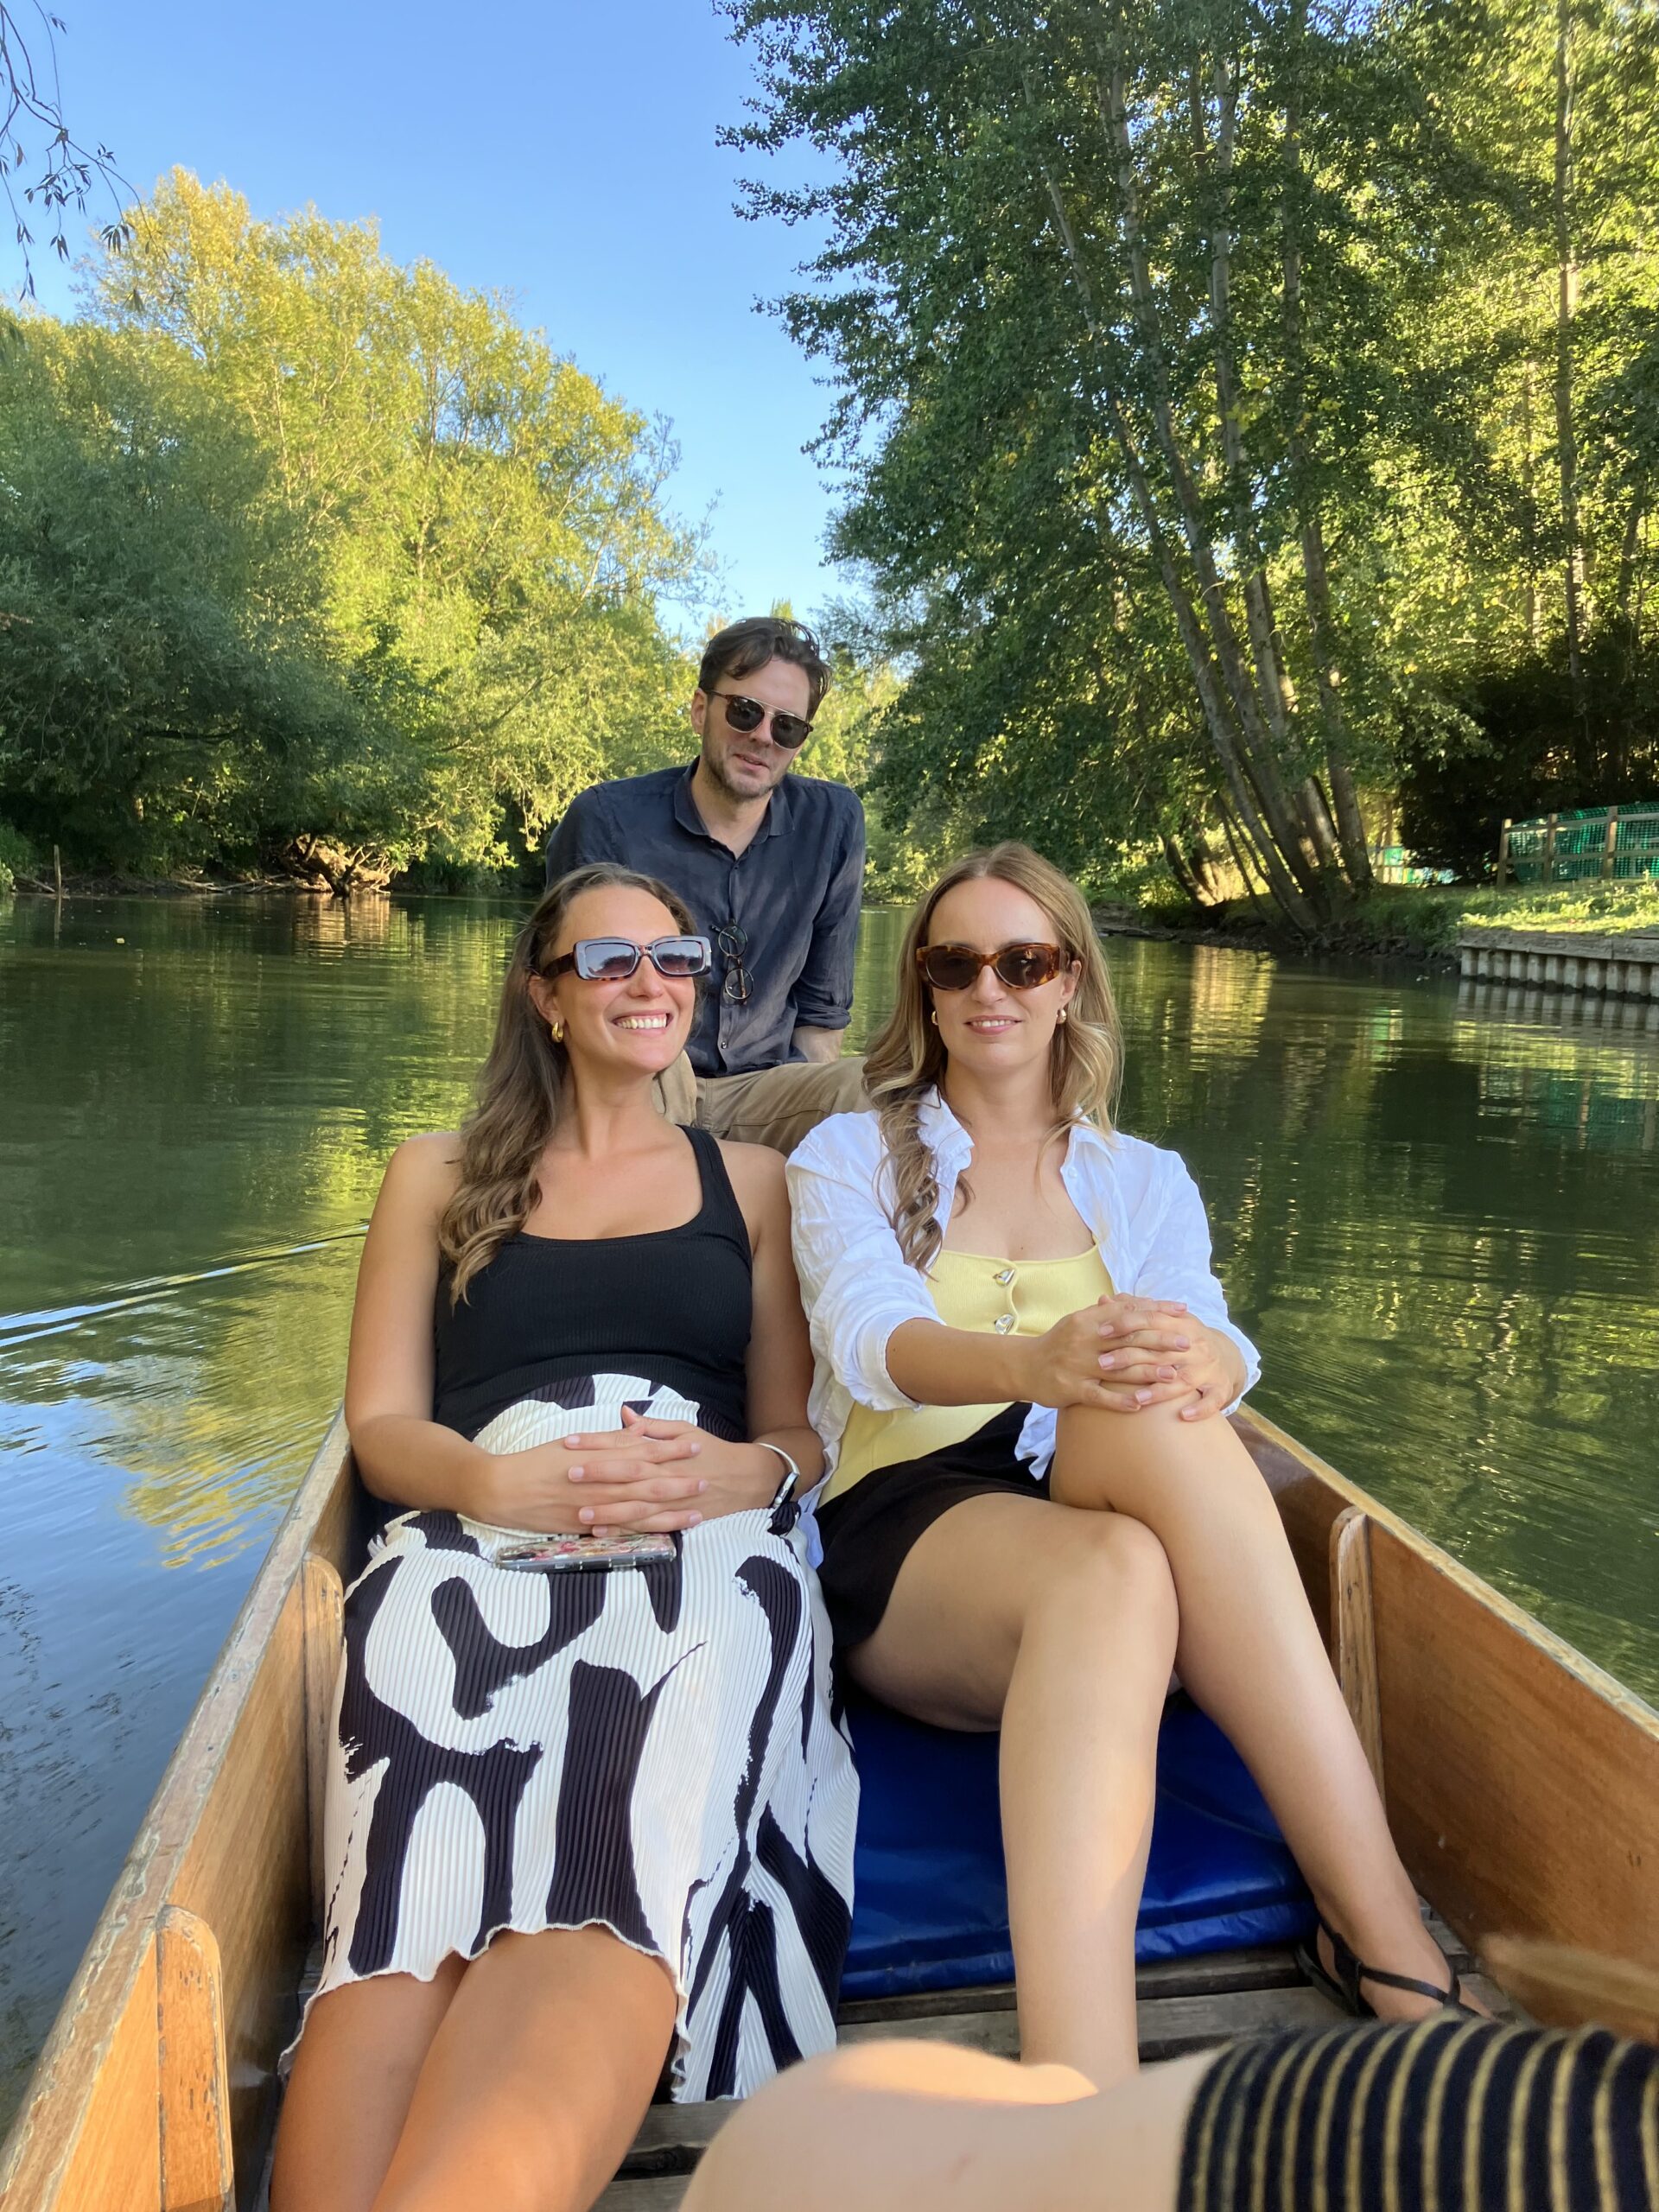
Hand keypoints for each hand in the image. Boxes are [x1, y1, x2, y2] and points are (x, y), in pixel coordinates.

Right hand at [472, 1408, 708, 1535]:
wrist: (502, 1491)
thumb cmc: (537, 1462)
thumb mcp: (573, 1445)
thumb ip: (608, 1442)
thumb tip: (637, 1433)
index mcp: (597, 1459)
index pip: (641, 1453)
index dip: (670, 1451)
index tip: (695, 1446)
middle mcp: (599, 1485)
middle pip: (646, 1484)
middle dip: (678, 1484)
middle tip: (707, 1480)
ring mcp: (593, 1510)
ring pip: (638, 1512)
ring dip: (669, 1513)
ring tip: (696, 1513)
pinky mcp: (585, 1530)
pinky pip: (619, 1533)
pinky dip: (641, 1534)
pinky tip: (662, 1536)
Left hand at [549, 1407, 779, 1534]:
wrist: (744, 1478)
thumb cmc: (710, 1451)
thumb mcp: (684, 1431)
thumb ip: (652, 1426)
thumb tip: (624, 1413)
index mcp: (663, 1451)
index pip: (623, 1444)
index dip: (595, 1444)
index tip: (569, 1442)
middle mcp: (665, 1475)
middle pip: (627, 1475)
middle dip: (597, 1475)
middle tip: (568, 1474)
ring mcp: (670, 1500)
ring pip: (634, 1506)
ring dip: (607, 1509)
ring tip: (579, 1511)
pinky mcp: (674, 1519)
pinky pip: (646, 1526)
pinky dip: (624, 1531)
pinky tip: (601, 1533)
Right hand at [1014, 1295, 1191, 1411]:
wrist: (1024, 1366)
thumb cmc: (1060, 1342)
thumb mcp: (1081, 1321)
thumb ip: (1109, 1312)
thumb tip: (1139, 1301)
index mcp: (1088, 1318)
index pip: (1128, 1311)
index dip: (1157, 1311)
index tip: (1182, 1312)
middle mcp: (1084, 1339)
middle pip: (1128, 1338)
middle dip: (1160, 1340)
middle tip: (1187, 1344)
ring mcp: (1077, 1365)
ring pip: (1118, 1368)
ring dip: (1147, 1372)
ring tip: (1173, 1375)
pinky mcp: (1071, 1388)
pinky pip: (1099, 1396)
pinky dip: (1120, 1401)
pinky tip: (1141, 1405)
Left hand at [1095, 1302, 1243, 1420]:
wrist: (1226, 1355)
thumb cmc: (1184, 1338)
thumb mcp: (1167, 1320)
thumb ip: (1136, 1311)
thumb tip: (1104, 1299)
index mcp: (1183, 1325)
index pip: (1152, 1320)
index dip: (1126, 1324)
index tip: (1100, 1331)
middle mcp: (1196, 1346)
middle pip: (1161, 1352)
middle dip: (1130, 1357)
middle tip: (1103, 1364)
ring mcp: (1208, 1368)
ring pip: (1183, 1379)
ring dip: (1160, 1390)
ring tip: (1137, 1398)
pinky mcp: (1220, 1388)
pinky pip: (1212, 1400)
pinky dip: (1200, 1409)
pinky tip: (1183, 1416)